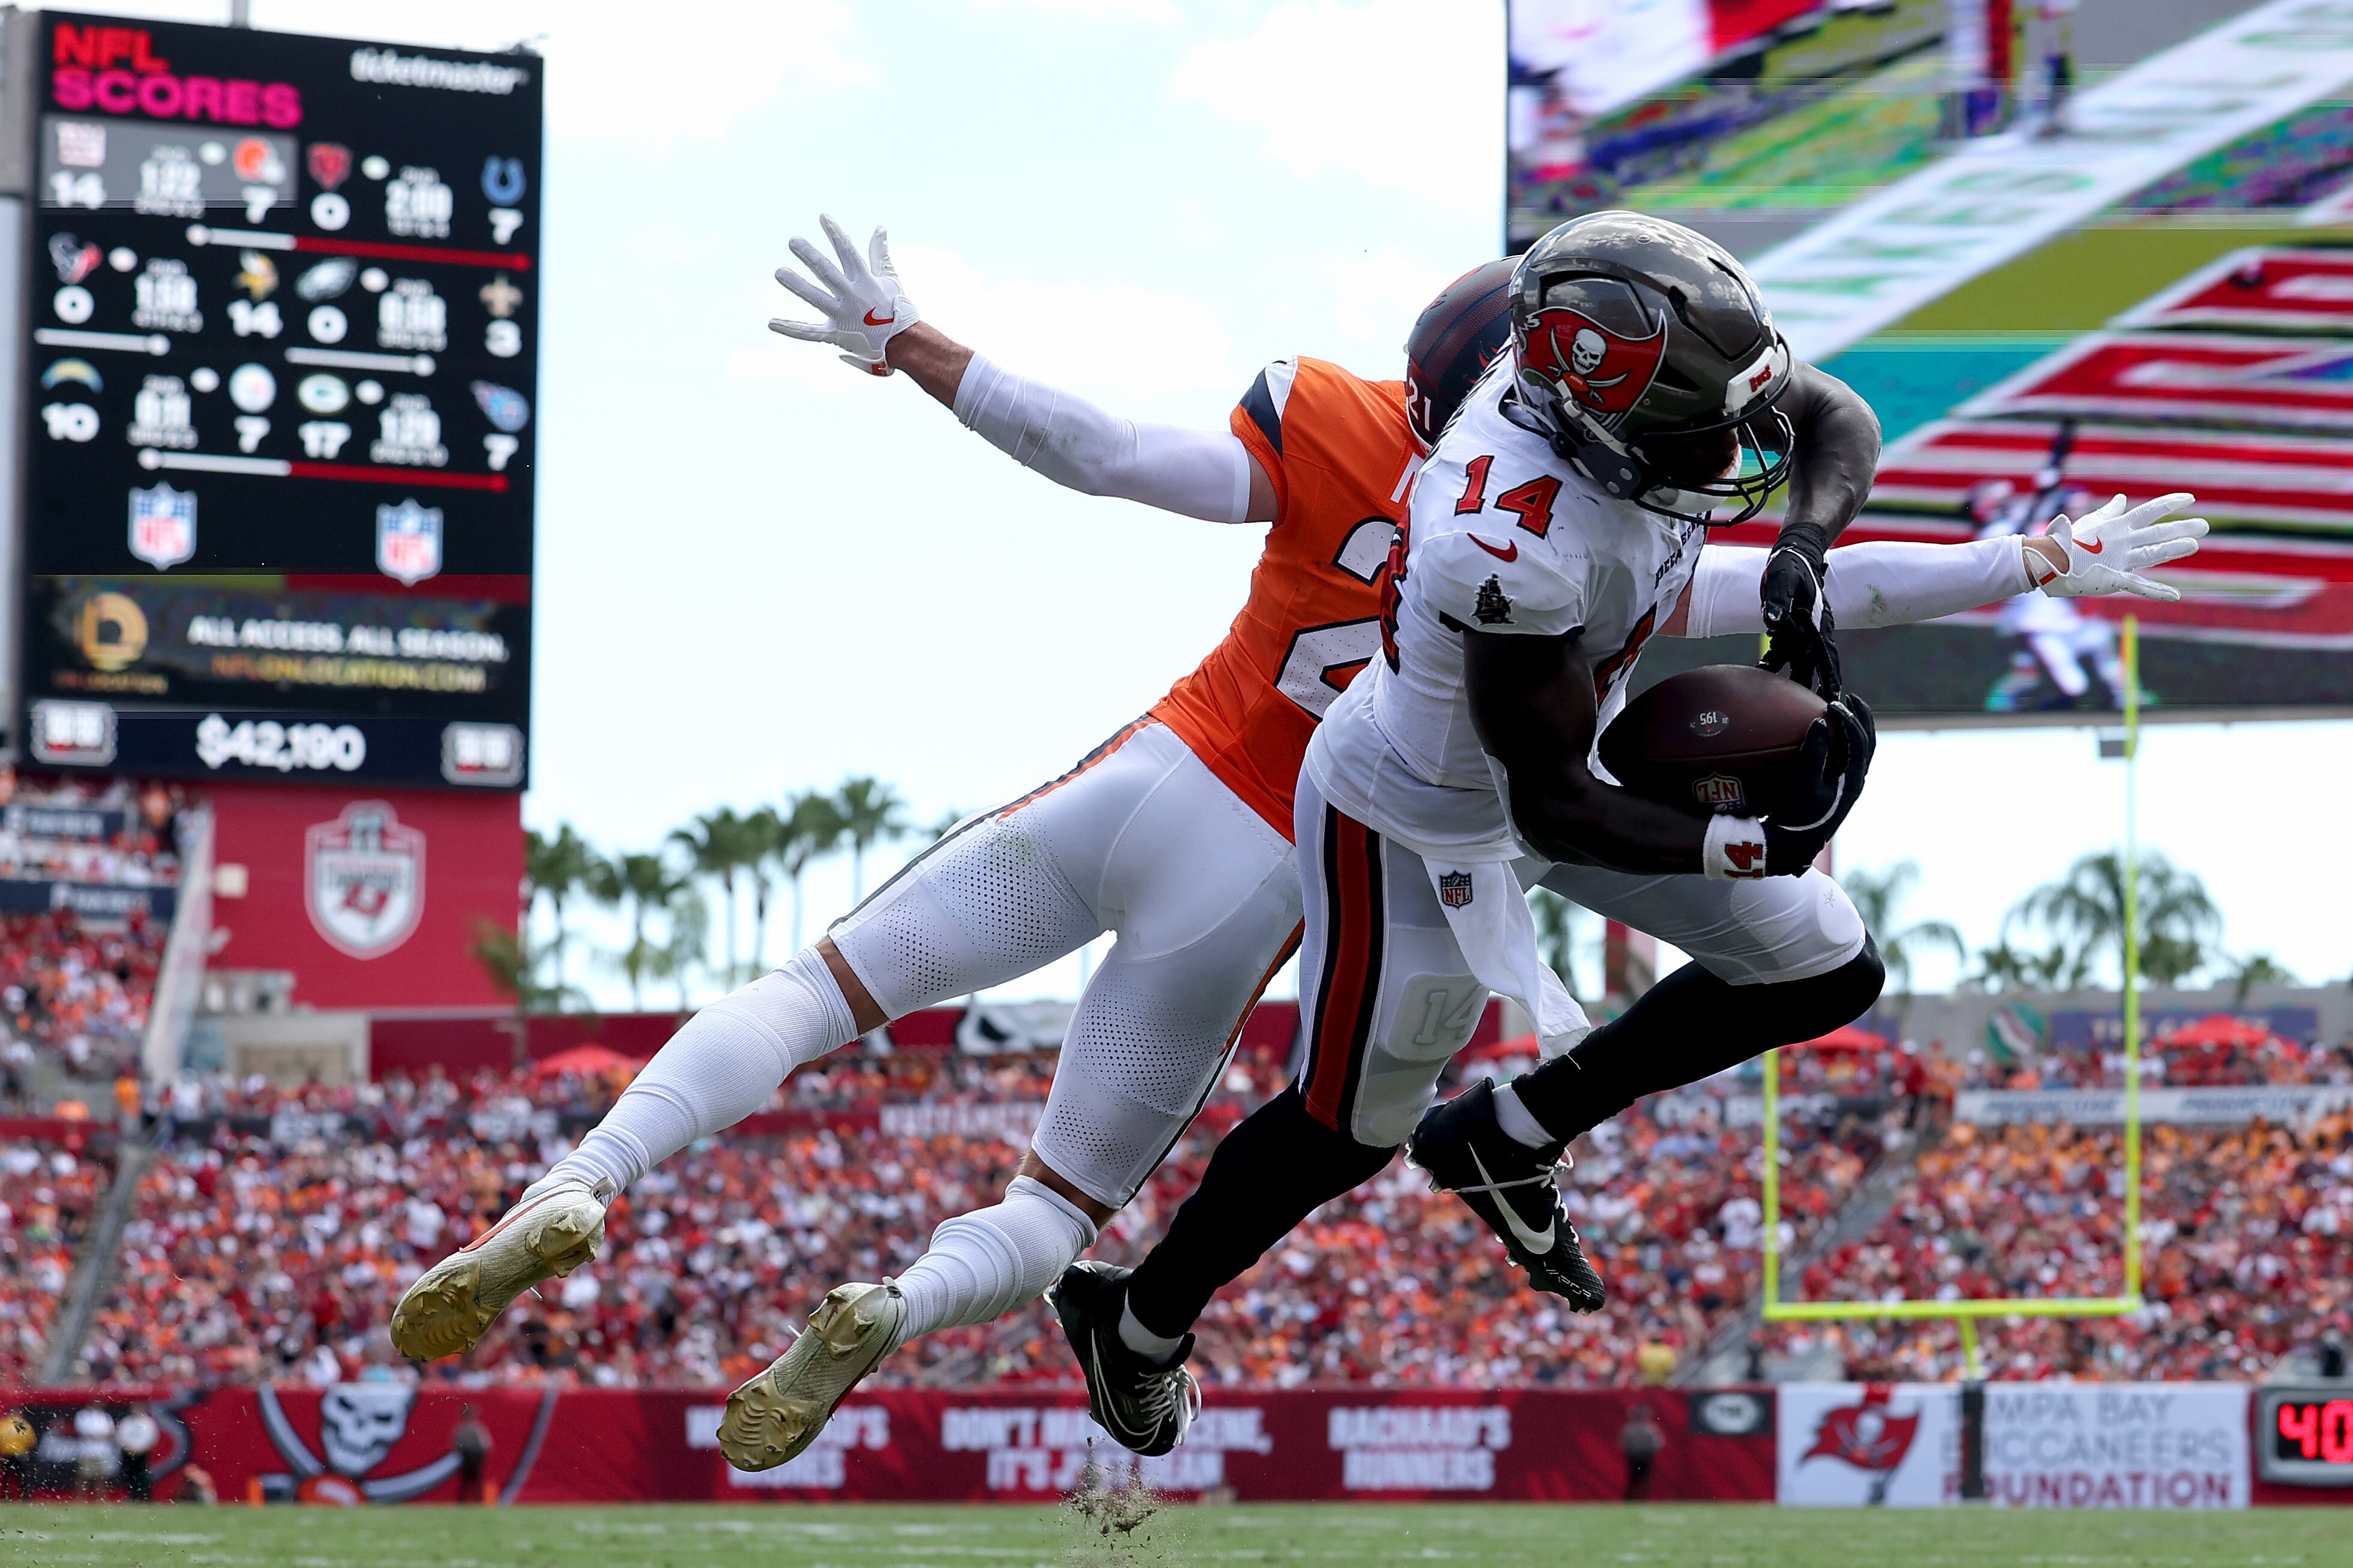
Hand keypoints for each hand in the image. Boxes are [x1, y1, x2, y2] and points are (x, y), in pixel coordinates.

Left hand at [769, 214, 918, 375]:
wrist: (904, 344)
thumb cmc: (896, 309)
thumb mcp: (890, 278)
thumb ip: (879, 253)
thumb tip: (880, 227)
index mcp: (866, 281)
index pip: (848, 251)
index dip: (836, 233)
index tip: (823, 217)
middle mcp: (853, 296)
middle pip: (827, 272)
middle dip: (810, 255)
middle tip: (793, 241)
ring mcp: (843, 316)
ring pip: (816, 297)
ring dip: (797, 284)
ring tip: (779, 272)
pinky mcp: (836, 335)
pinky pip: (810, 332)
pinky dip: (791, 328)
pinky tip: (771, 323)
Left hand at [1758, 522, 1841, 699]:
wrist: (1793, 554)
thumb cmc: (1790, 565)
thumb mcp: (1782, 580)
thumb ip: (1776, 600)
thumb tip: (1771, 620)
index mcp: (1818, 622)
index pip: (1826, 655)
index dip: (1830, 676)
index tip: (1835, 696)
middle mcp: (1814, 630)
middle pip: (1816, 664)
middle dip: (1820, 686)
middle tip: (1822, 711)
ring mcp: (1802, 630)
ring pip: (1799, 660)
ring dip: (1794, 678)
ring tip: (1790, 703)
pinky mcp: (1790, 627)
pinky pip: (1782, 650)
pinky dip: (1774, 662)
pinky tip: (1762, 673)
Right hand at [1765, 695, 1873, 873]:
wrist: (1791, 845)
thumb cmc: (1796, 816)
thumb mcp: (1802, 784)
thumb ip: (1814, 753)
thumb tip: (1821, 723)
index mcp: (1853, 780)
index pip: (1860, 741)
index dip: (1849, 718)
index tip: (1831, 704)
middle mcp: (1855, 781)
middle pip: (1868, 742)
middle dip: (1861, 717)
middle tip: (1850, 697)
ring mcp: (1846, 784)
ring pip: (1860, 749)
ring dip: (1854, 726)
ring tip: (1842, 709)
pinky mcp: (1835, 786)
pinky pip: (1846, 756)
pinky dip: (1842, 739)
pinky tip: (1828, 732)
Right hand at [2032, 492, 2207, 600]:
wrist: (2047, 561)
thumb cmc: (2066, 540)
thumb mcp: (2089, 522)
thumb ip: (2109, 512)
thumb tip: (2122, 499)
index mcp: (2117, 526)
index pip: (2150, 511)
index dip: (2171, 503)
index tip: (2190, 498)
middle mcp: (2122, 541)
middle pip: (2158, 532)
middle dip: (2182, 528)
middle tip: (2204, 525)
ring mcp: (2119, 561)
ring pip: (2153, 554)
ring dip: (2174, 549)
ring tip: (2194, 545)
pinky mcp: (2113, 579)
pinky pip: (2139, 586)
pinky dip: (2158, 592)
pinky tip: (2176, 596)